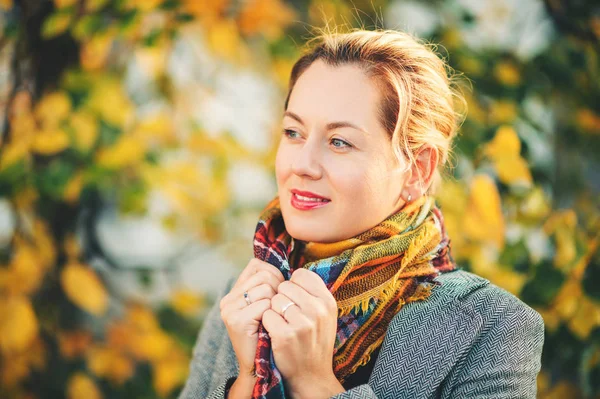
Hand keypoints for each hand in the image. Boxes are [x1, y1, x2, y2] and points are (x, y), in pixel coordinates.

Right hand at [220, 258, 284, 377]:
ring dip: (277, 303)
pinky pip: (265, 305)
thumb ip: (270, 284)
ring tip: (272, 318)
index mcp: (235, 291)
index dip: (274, 275)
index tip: (279, 292)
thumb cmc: (271, 333)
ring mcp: (230, 309)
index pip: (258, 264)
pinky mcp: (236, 320)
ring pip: (266, 288)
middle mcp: (229, 298)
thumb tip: (283, 262)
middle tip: (278, 308)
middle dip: (279, 289)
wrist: (261, 366)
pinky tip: (269, 326)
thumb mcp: (268, 305)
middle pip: (264, 274)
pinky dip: (273, 315)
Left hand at [262, 268, 344, 397]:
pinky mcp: (285, 335)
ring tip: (284, 325)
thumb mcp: (324, 314)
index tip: (294, 299)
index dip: (292, 285)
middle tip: (288, 316)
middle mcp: (318, 310)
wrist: (311, 375)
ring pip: (274, 300)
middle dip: (282, 298)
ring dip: (274, 311)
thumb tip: (294, 272)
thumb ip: (313, 293)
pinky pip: (267, 315)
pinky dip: (268, 324)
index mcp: (328, 301)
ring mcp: (302, 323)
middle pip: (285, 286)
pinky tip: (276, 333)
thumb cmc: (314, 340)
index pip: (301, 274)